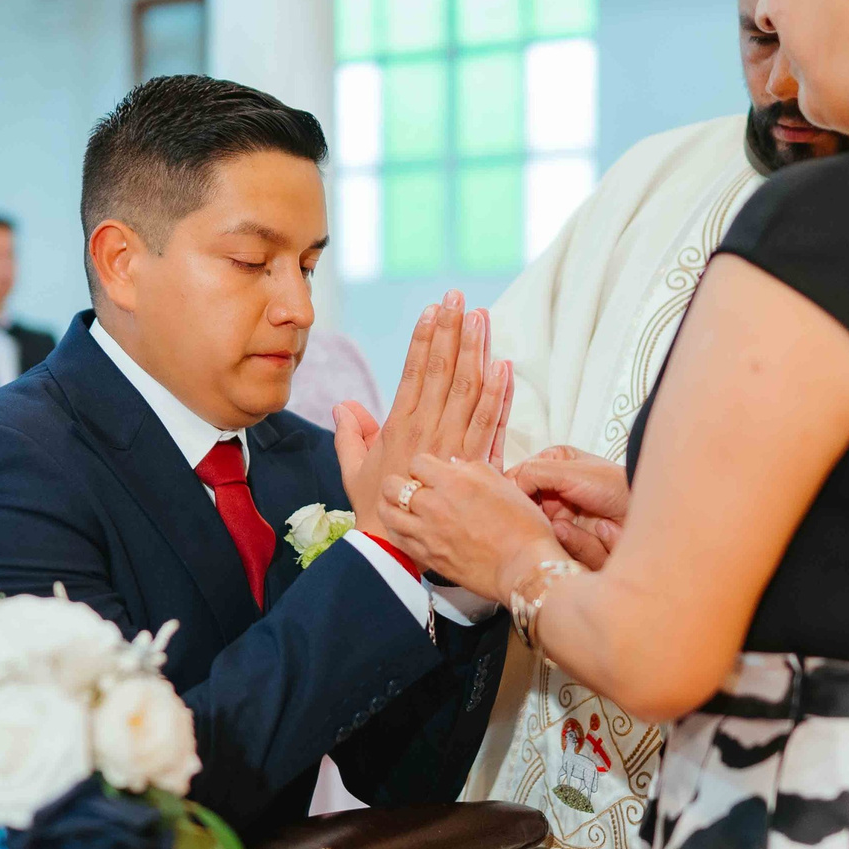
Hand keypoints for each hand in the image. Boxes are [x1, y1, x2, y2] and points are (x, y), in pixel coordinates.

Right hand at [337, 294, 504, 532]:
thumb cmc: (376, 513)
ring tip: (482, 317)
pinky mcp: (476, 464)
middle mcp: (427, 430)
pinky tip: (504, 366)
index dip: (424, 339)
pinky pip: (491, 423)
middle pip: (442, 371)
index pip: (414, 372)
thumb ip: (350, 436)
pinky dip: (499, 394)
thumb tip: (344, 404)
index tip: (433, 309)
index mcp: (399, 427)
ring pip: (467, 389)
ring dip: (476, 350)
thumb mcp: (354, 473)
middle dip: (451, 331)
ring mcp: (453, 445)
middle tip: (459, 296)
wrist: (398, 551)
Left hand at [386, 452, 563, 603]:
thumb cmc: (522, 525)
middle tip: (409, 488)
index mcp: (454, 482)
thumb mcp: (502, 483)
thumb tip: (454, 465)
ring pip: (387, 513)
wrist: (524, 565)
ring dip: (391, 507)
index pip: (417, 462)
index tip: (430, 474)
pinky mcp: (428, 556)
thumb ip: (473, 469)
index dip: (423, 467)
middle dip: (399, 483)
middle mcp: (434, 505)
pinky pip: (396, 539)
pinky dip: (396, 530)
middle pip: (393, 486)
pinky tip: (405, 528)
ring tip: (400, 507)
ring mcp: (427, 533)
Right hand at [513, 447, 627, 570]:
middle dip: (540, 519)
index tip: (517, 505)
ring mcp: (565, 520)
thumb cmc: (616, 485)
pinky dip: (582, 544)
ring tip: (585, 523)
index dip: (515, 496)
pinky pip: (564, 550)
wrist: (652, 514)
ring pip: (544, 535)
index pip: (517, 482)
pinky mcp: (575, 544)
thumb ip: (531, 473)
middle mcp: (555, 494)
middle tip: (552, 520)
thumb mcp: (568, 471)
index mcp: (552, 466)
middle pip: (527, 514)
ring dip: (566, 533)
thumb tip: (503, 486)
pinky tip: (602, 531)